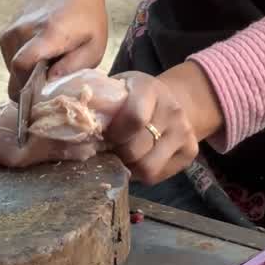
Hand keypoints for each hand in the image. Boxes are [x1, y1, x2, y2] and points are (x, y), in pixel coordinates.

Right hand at [0, 0, 107, 99]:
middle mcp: (22, 32)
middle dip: (31, 85)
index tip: (38, 99)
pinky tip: (39, 55)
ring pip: (12, 70)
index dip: (26, 88)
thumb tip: (50, 85)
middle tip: (51, 82)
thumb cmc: (85, 16)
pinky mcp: (4, 35)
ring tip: (48, 63)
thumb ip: (74, 66)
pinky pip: (10, 61)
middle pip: (17, 74)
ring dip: (28, 74)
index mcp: (48, 33)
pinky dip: (23, 65)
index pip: (23, 65)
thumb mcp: (94, 44)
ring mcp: (10, 32)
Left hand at [105, 64, 222, 184]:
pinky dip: (141, 173)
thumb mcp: (114, 90)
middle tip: (109, 149)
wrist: (170, 100)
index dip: (114, 134)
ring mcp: (185, 131)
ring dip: (128, 167)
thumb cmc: (130, 97)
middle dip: (116, 153)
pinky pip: (157, 175)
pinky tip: (137, 159)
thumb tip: (74, 126)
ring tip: (122, 156)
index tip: (103, 135)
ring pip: (147, 167)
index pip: (134, 119)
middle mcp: (173, 110)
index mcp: (150, 89)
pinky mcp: (191, 151)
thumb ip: (98, 103)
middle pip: (136, 149)